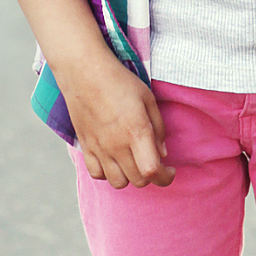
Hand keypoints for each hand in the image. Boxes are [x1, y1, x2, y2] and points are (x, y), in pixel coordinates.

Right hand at [4, 0, 174, 191]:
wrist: (84, 72)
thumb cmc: (119, 81)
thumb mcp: (148, 99)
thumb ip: (158, 128)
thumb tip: (162, 153)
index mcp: (136, 132)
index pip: (153, 172)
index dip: (166, 177)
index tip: (170, 170)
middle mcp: (117, 145)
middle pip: (138, 181)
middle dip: (151, 176)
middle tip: (154, 161)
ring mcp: (99, 148)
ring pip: (118, 183)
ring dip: (130, 177)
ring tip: (134, 162)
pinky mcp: (86, 147)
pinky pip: (97, 174)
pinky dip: (108, 173)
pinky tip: (114, 160)